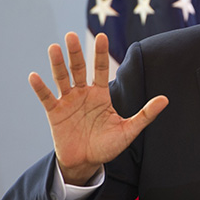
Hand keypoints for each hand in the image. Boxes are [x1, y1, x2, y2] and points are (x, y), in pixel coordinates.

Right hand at [28, 32, 167, 185]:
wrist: (86, 163)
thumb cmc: (107, 146)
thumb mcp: (128, 131)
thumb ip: (145, 114)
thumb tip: (165, 99)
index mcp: (101, 95)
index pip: (101, 69)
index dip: (101, 53)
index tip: (101, 36)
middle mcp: (83, 93)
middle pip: (79, 69)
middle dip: (76, 53)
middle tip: (72, 36)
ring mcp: (68, 101)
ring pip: (62, 78)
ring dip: (58, 64)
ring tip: (54, 48)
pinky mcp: (55, 113)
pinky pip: (46, 98)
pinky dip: (40, 88)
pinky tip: (34, 76)